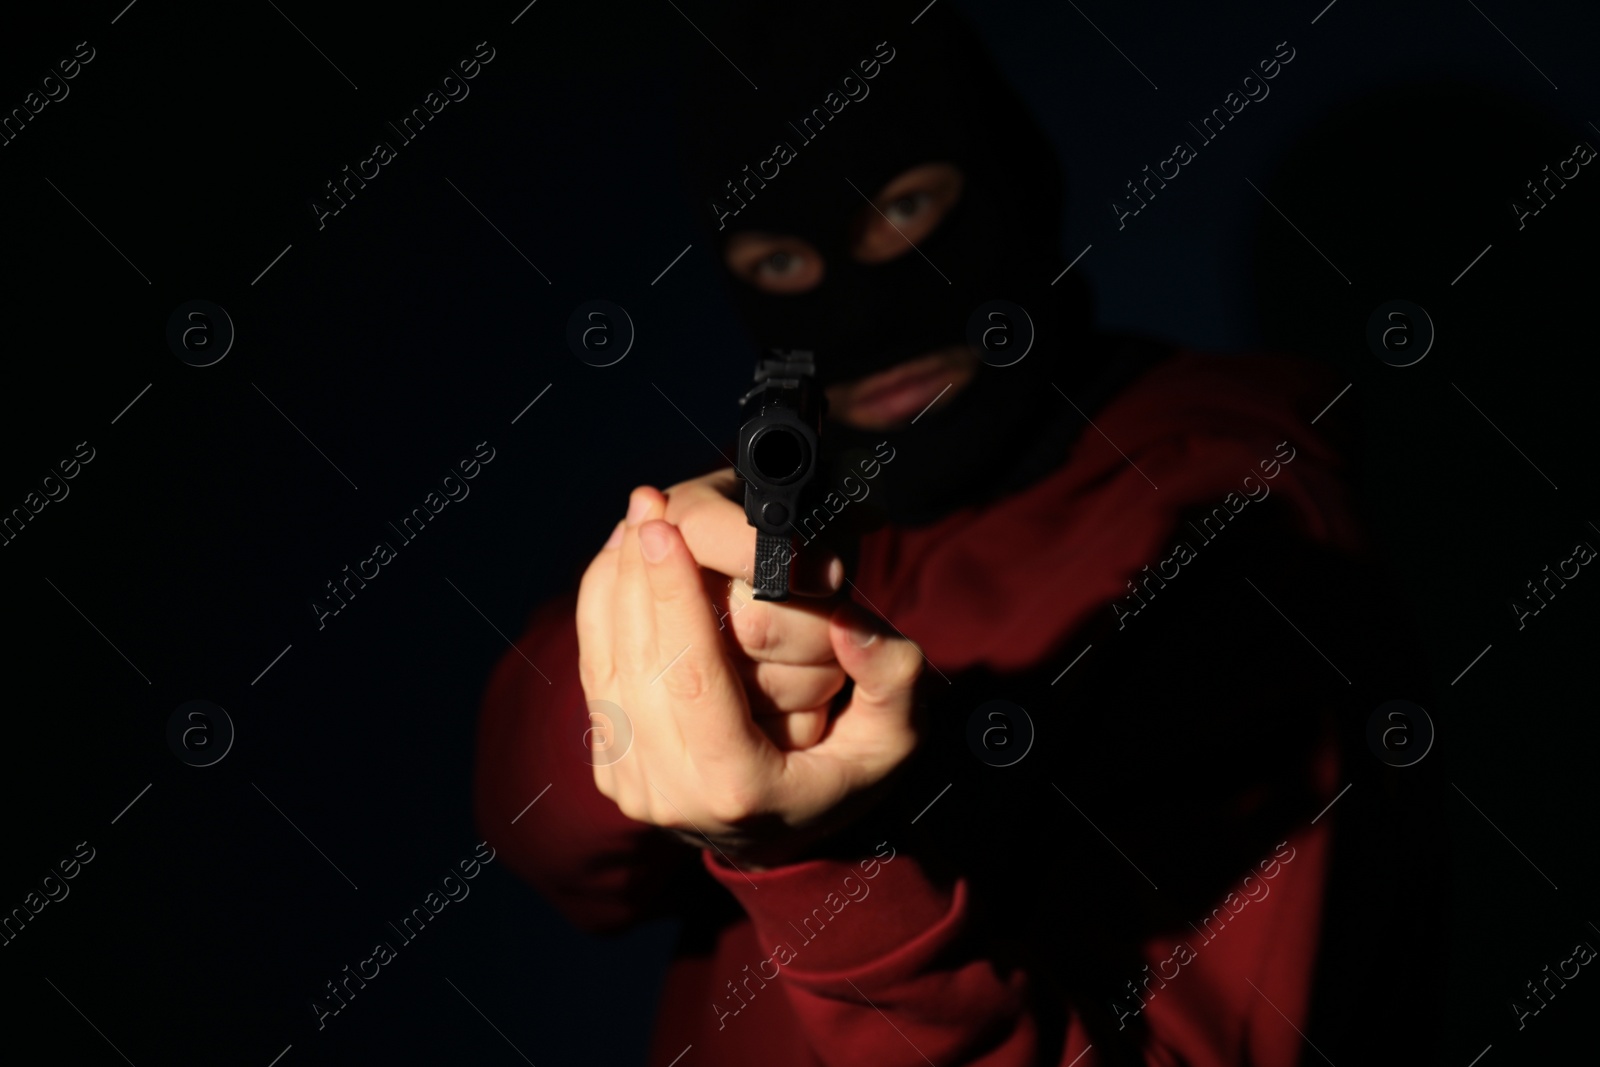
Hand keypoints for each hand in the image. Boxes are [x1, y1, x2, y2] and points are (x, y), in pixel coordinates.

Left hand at [577, 488, 921, 866]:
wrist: (786, 839)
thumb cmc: (845, 777)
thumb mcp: (895, 739)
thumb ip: (891, 679)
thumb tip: (847, 624)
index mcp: (737, 788)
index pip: (692, 676)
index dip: (673, 595)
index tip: (665, 525)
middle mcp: (669, 794)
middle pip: (635, 664)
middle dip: (636, 573)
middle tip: (647, 501)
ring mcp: (630, 785)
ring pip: (601, 664)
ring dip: (611, 584)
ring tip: (631, 519)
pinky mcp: (609, 768)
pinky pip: (592, 676)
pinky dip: (599, 612)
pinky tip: (617, 560)